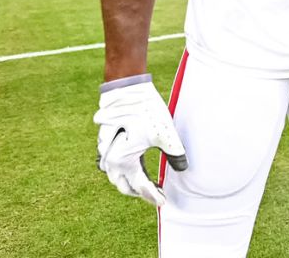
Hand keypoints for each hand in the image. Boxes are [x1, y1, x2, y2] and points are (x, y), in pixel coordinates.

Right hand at [94, 79, 186, 205]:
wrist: (128, 86)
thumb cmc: (146, 110)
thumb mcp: (165, 133)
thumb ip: (174, 153)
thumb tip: (183, 168)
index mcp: (124, 160)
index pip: (139, 186)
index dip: (152, 196)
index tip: (163, 202)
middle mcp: (111, 158)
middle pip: (122, 184)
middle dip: (138, 191)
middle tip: (155, 192)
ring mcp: (105, 148)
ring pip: (114, 173)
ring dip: (128, 179)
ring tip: (145, 180)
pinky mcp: (105, 138)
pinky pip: (109, 160)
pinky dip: (120, 166)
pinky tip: (132, 163)